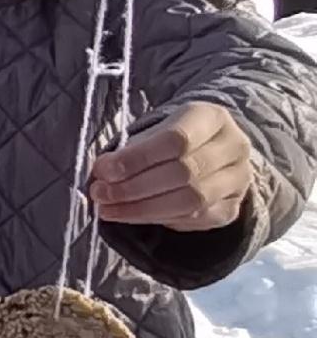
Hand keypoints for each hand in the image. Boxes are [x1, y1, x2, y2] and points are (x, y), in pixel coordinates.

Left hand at [88, 102, 255, 231]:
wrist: (209, 153)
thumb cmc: (170, 140)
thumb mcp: (153, 132)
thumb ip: (130, 150)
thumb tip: (102, 173)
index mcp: (212, 118)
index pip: (176, 139)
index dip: (136, 159)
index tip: (103, 171)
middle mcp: (234, 147)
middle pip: (184, 173)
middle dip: (134, 188)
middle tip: (100, 194)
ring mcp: (238, 179)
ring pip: (192, 201)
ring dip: (142, 209)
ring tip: (108, 210)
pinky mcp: (232, 207)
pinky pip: (196, 220)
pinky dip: (160, 220)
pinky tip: (134, 216)